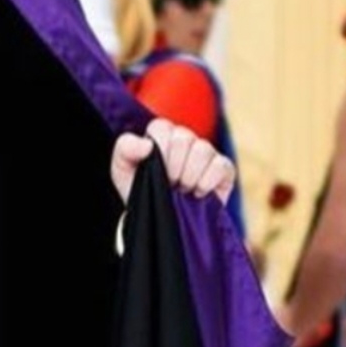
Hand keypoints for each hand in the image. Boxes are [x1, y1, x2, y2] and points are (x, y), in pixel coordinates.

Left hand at [110, 117, 235, 207]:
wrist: (158, 218)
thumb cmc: (141, 190)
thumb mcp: (122, 171)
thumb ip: (125, 149)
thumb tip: (146, 145)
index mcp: (162, 135)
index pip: (161, 128)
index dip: (158, 151)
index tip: (155, 171)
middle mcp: (185, 139)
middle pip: (183, 138)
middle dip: (172, 166)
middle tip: (169, 183)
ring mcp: (206, 152)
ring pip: (203, 150)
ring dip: (189, 175)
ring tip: (182, 189)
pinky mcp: (223, 168)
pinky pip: (220, 166)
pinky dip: (207, 181)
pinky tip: (198, 192)